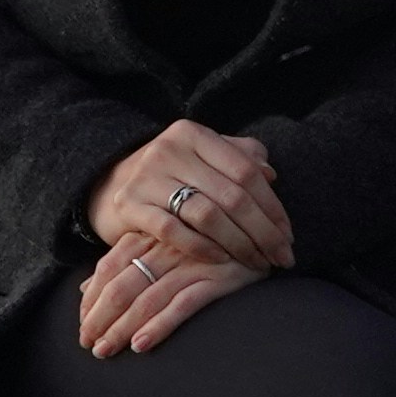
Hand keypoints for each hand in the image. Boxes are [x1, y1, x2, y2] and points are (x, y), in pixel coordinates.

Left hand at [76, 234, 270, 358]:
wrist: (264, 236)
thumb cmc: (206, 247)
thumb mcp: (162, 247)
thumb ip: (125, 264)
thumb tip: (84, 289)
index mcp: (151, 236)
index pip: (109, 267)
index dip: (92, 298)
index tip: (81, 324)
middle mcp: (169, 247)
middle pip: (122, 284)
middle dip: (100, 317)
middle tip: (88, 344)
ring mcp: (195, 262)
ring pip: (148, 297)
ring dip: (122, 327)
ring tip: (106, 351)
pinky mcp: (221, 278)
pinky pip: (184, 304)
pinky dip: (161, 325)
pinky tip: (142, 345)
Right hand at [88, 122, 289, 275]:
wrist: (107, 184)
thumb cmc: (168, 175)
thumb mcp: (200, 156)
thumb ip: (237, 157)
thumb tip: (270, 174)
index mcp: (192, 133)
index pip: (246, 171)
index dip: (273, 207)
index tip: (288, 235)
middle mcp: (169, 149)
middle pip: (231, 196)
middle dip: (263, 232)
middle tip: (281, 257)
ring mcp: (146, 177)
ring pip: (207, 215)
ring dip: (239, 244)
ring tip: (256, 263)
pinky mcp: (129, 204)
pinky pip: (174, 232)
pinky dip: (202, 248)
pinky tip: (220, 260)